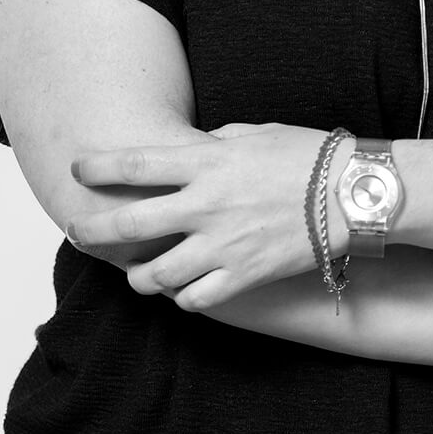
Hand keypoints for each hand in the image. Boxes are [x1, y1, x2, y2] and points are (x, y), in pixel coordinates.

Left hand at [66, 122, 327, 308]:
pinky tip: (185, 289)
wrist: (355, 192)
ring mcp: (223, 245)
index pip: (134, 164)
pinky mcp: (244, 276)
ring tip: (138, 272)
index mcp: (208, 162)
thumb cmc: (310, 154)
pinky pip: (195, 300)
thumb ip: (216, 142)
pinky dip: (183, 298)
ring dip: (138, 276)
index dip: (97, 168)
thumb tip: (191, 150)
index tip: (77, 169)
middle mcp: (206, 205)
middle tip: (79, 231)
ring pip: (155, 275)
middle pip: (127, 225)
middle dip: (92, 230)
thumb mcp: (256, 133)